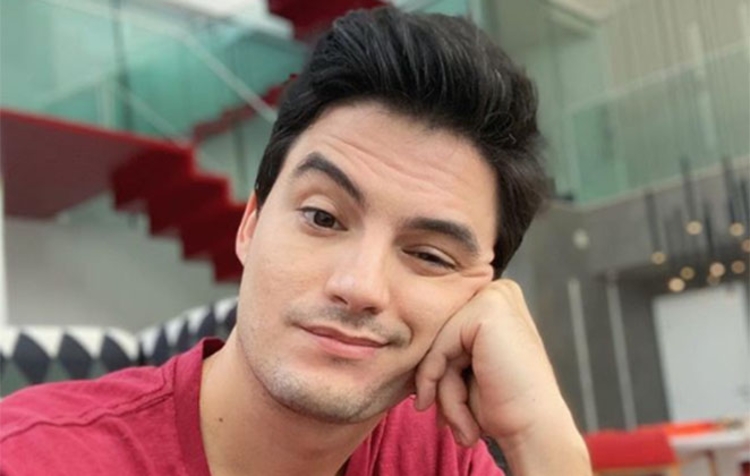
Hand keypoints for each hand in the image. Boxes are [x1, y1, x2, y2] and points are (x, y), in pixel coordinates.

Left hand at [413, 279, 589, 474]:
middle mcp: (497, 291)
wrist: (534, 431)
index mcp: (494, 302)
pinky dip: (438, 382)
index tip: (436, 408)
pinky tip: (459, 413)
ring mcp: (494, 296)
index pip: (442, 331)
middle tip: (451, 423)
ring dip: (443, 391)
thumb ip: (442, 347)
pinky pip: (439, 348)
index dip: (437, 372)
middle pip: (438, 335)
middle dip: (440, 383)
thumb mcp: (465, 368)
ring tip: (463, 422)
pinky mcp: (487, 310)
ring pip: (436, 343)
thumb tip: (396, 335)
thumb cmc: (503, 406)